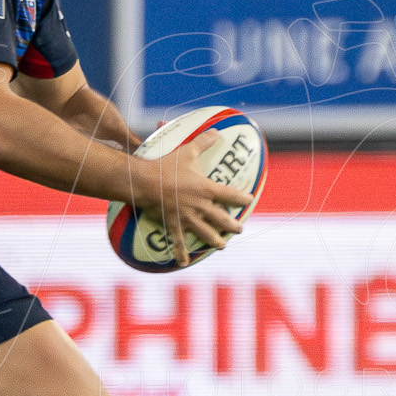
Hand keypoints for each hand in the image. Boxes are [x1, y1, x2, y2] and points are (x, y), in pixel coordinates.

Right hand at [139, 131, 254, 266]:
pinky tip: (184, 263)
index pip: (230, 195)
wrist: (145, 182)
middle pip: (222, 219)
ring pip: (206, 233)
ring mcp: (188, 217)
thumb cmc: (166, 166)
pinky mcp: (173, 224)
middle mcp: (201, 206)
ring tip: (222, 246)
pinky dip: (181, 253)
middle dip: (232, 225)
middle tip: (239, 229)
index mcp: (206, 189)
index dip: (242, 198)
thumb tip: (215, 132)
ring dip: (215, 241)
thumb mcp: (186, 152)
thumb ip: (202, 142)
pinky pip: (178, 241)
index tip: (250, 200)